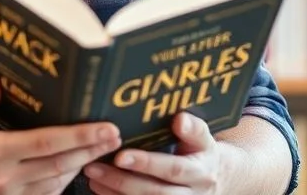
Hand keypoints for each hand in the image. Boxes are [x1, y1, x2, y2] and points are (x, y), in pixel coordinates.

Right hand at [0, 76, 121, 193]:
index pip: (46, 144)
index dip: (80, 136)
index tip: (106, 128)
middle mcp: (4, 178)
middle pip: (60, 165)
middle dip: (91, 150)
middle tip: (115, 136)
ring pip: (56, 183)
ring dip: (81, 166)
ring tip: (101, 148)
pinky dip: (64, 181)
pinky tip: (76, 165)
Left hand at [83, 112, 227, 194]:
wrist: (214, 179)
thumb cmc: (200, 153)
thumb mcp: (203, 138)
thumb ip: (193, 128)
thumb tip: (180, 119)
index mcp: (200, 171)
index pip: (173, 169)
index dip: (147, 163)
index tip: (121, 155)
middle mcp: (191, 193)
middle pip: (154, 192)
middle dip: (122, 180)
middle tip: (94, 167)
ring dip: (115, 191)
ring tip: (93, 176)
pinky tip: (100, 188)